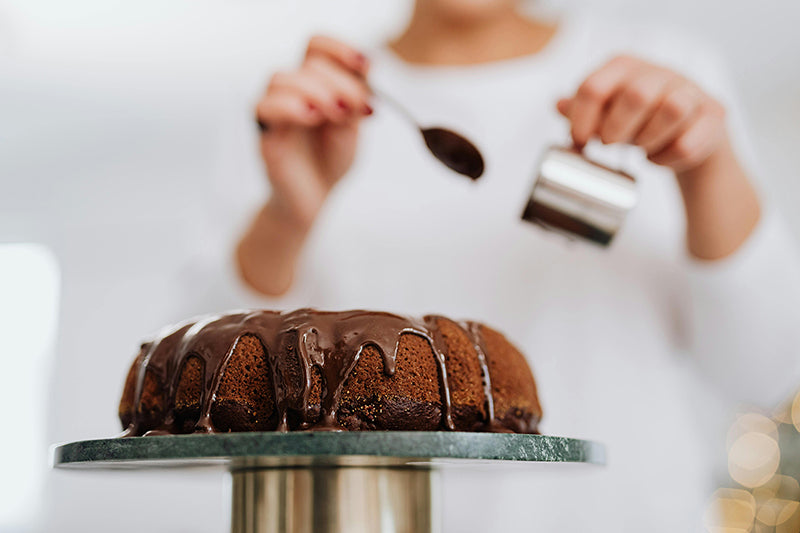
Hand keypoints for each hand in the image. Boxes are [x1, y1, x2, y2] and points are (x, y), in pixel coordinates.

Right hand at [256, 35, 371, 229]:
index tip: (365, 66)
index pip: (317, 46)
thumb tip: (363, 75)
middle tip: (356, 107)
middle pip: (308, 63)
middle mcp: (292, 90)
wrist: (314, 198)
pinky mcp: (264, 132)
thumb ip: (353, 103)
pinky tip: (312, 118)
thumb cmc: (330, 160)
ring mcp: (275, 109)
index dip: (340, 48)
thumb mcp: (352, 129)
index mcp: (315, 82)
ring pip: (281, 78)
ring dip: (315, 91)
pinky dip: (290, 106)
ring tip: (334, 114)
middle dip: (339, 82)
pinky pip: (264, 107)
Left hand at [557, 55, 726, 173]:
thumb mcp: (605, 113)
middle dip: (617, 129)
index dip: (580, 120)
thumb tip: (558, 105)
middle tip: (611, 144)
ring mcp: (691, 90)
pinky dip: (669, 157)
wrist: (689, 132)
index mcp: (625, 67)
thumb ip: (581, 109)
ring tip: (640, 147)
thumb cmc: (640, 120)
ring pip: (672, 110)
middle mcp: (660, 72)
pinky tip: (660, 156)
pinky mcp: (713, 115)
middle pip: (636, 95)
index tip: (578, 142)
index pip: (594, 86)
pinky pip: (690, 141)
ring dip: (648, 140)